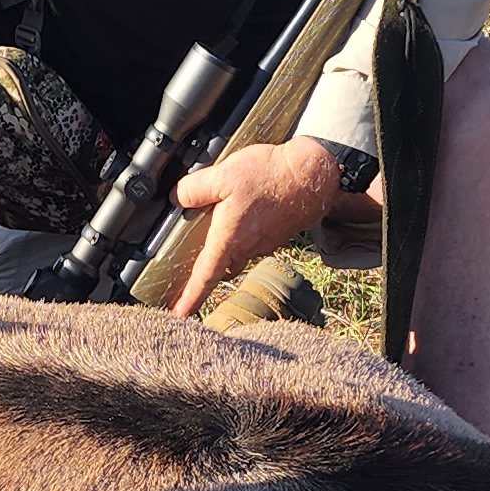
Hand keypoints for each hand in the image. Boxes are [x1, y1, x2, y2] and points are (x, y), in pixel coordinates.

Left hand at [165, 137, 351, 315]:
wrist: (313, 176)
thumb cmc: (271, 177)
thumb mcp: (223, 175)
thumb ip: (194, 189)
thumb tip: (176, 198)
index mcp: (229, 238)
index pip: (205, 278)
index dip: (190, 299)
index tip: (179, 315)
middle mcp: (246, 247)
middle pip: (220, 268)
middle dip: (207, 273)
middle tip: (189, 270)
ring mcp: (263, 244)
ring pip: (236, 255)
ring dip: (226, 250)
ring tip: (215, 234)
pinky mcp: (274, 236)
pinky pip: (251, 243)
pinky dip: (242, 236)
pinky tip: (241, 215)